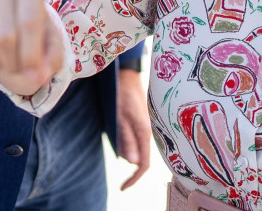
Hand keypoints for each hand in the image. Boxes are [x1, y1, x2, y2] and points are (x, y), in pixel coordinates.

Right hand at [0, 0, 64, 96]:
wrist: (10, 19)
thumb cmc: (33, 30)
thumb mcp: (50, 42)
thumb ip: (52, 58)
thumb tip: (39, 74)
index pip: (28, 22)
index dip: (31, 55)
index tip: (34, 74)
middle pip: (5, 36)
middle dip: (14, 63)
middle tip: (19, 69)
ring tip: (6, 61)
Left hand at [116, 67, 151, 189]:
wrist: (126, 73)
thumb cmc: (122, 94)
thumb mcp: (120, 117)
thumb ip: (127, 139)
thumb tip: (134, 163)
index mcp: (145, 133)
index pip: (144, 165)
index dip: (134, 178)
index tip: (122, 188)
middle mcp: (148, 132)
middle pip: (140, 157)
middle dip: (127, 157)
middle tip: (113, 137)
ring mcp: (146, 126)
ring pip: (136, 147)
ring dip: (125, 145)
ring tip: (114, 125)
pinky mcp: (141, 121)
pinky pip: (134, 137)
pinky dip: (126, 138)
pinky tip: (117, 126)